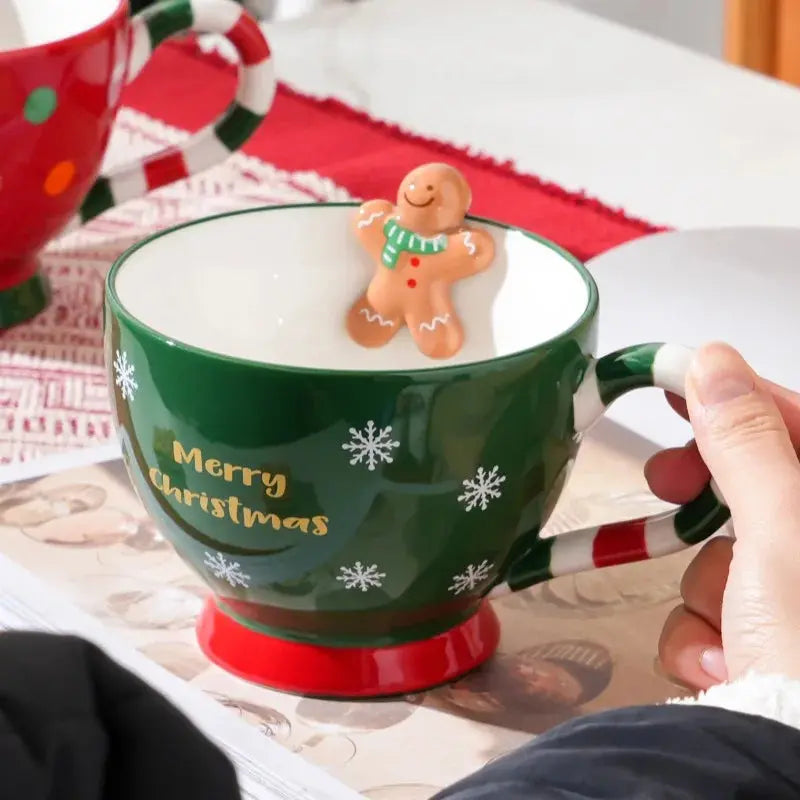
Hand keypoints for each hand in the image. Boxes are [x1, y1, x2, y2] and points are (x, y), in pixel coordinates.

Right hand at [646, 342, 799, 690]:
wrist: (784, 765)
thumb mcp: (781, 532)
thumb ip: (747, 444)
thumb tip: (715, 364)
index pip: (793, 422)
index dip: (733, 397)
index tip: (673, 383)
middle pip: (754, 486)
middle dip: (705, 496)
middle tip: (668, 483)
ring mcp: (791, 600)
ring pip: (724, 556)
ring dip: (706, 590)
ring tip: (728, 632)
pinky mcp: (762, 641)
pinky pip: (712, 611)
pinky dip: (704, 637)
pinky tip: (724, 666)